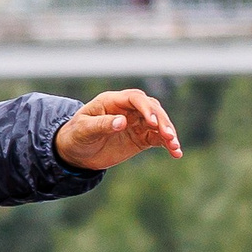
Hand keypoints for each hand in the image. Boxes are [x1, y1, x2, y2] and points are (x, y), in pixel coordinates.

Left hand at [54, 88, 182, 169]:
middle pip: (151, 108)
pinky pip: (158, 138)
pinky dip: (168, 144)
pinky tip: (176, 153)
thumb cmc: (75, 136)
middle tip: (168, 135)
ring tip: (174, 145)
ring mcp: (136, 123)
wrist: (75, 153)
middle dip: (161, 121)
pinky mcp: (141, 137)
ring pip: (158, 123)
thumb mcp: (84, 130)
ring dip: (168, 132)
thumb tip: (122, 122)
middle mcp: (127, 109)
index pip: (135, 98)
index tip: (151, 122)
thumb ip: (102, 125)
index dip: (145, 108)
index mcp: (112, 101)